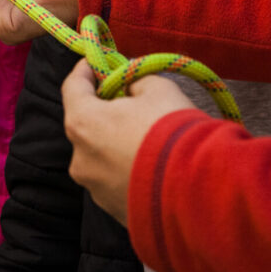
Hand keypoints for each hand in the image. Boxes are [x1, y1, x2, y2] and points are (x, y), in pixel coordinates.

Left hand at [61, 61, 193, 225]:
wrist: (198, 190)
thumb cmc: (172, 130)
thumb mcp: (157, 87)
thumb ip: (135, 81)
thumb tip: (129, 87)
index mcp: (83, 124)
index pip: (72, 87)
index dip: (85, 70)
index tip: (97, 61)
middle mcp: (80, 159)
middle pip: (86, 123)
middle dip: (105, 108)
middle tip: (129, 97)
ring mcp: (95, 188)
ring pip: (101, 154)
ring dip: (116, 141)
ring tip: (148, 135)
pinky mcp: (113, 210)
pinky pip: (115, 179)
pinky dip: (127, 168)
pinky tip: (153, 163)